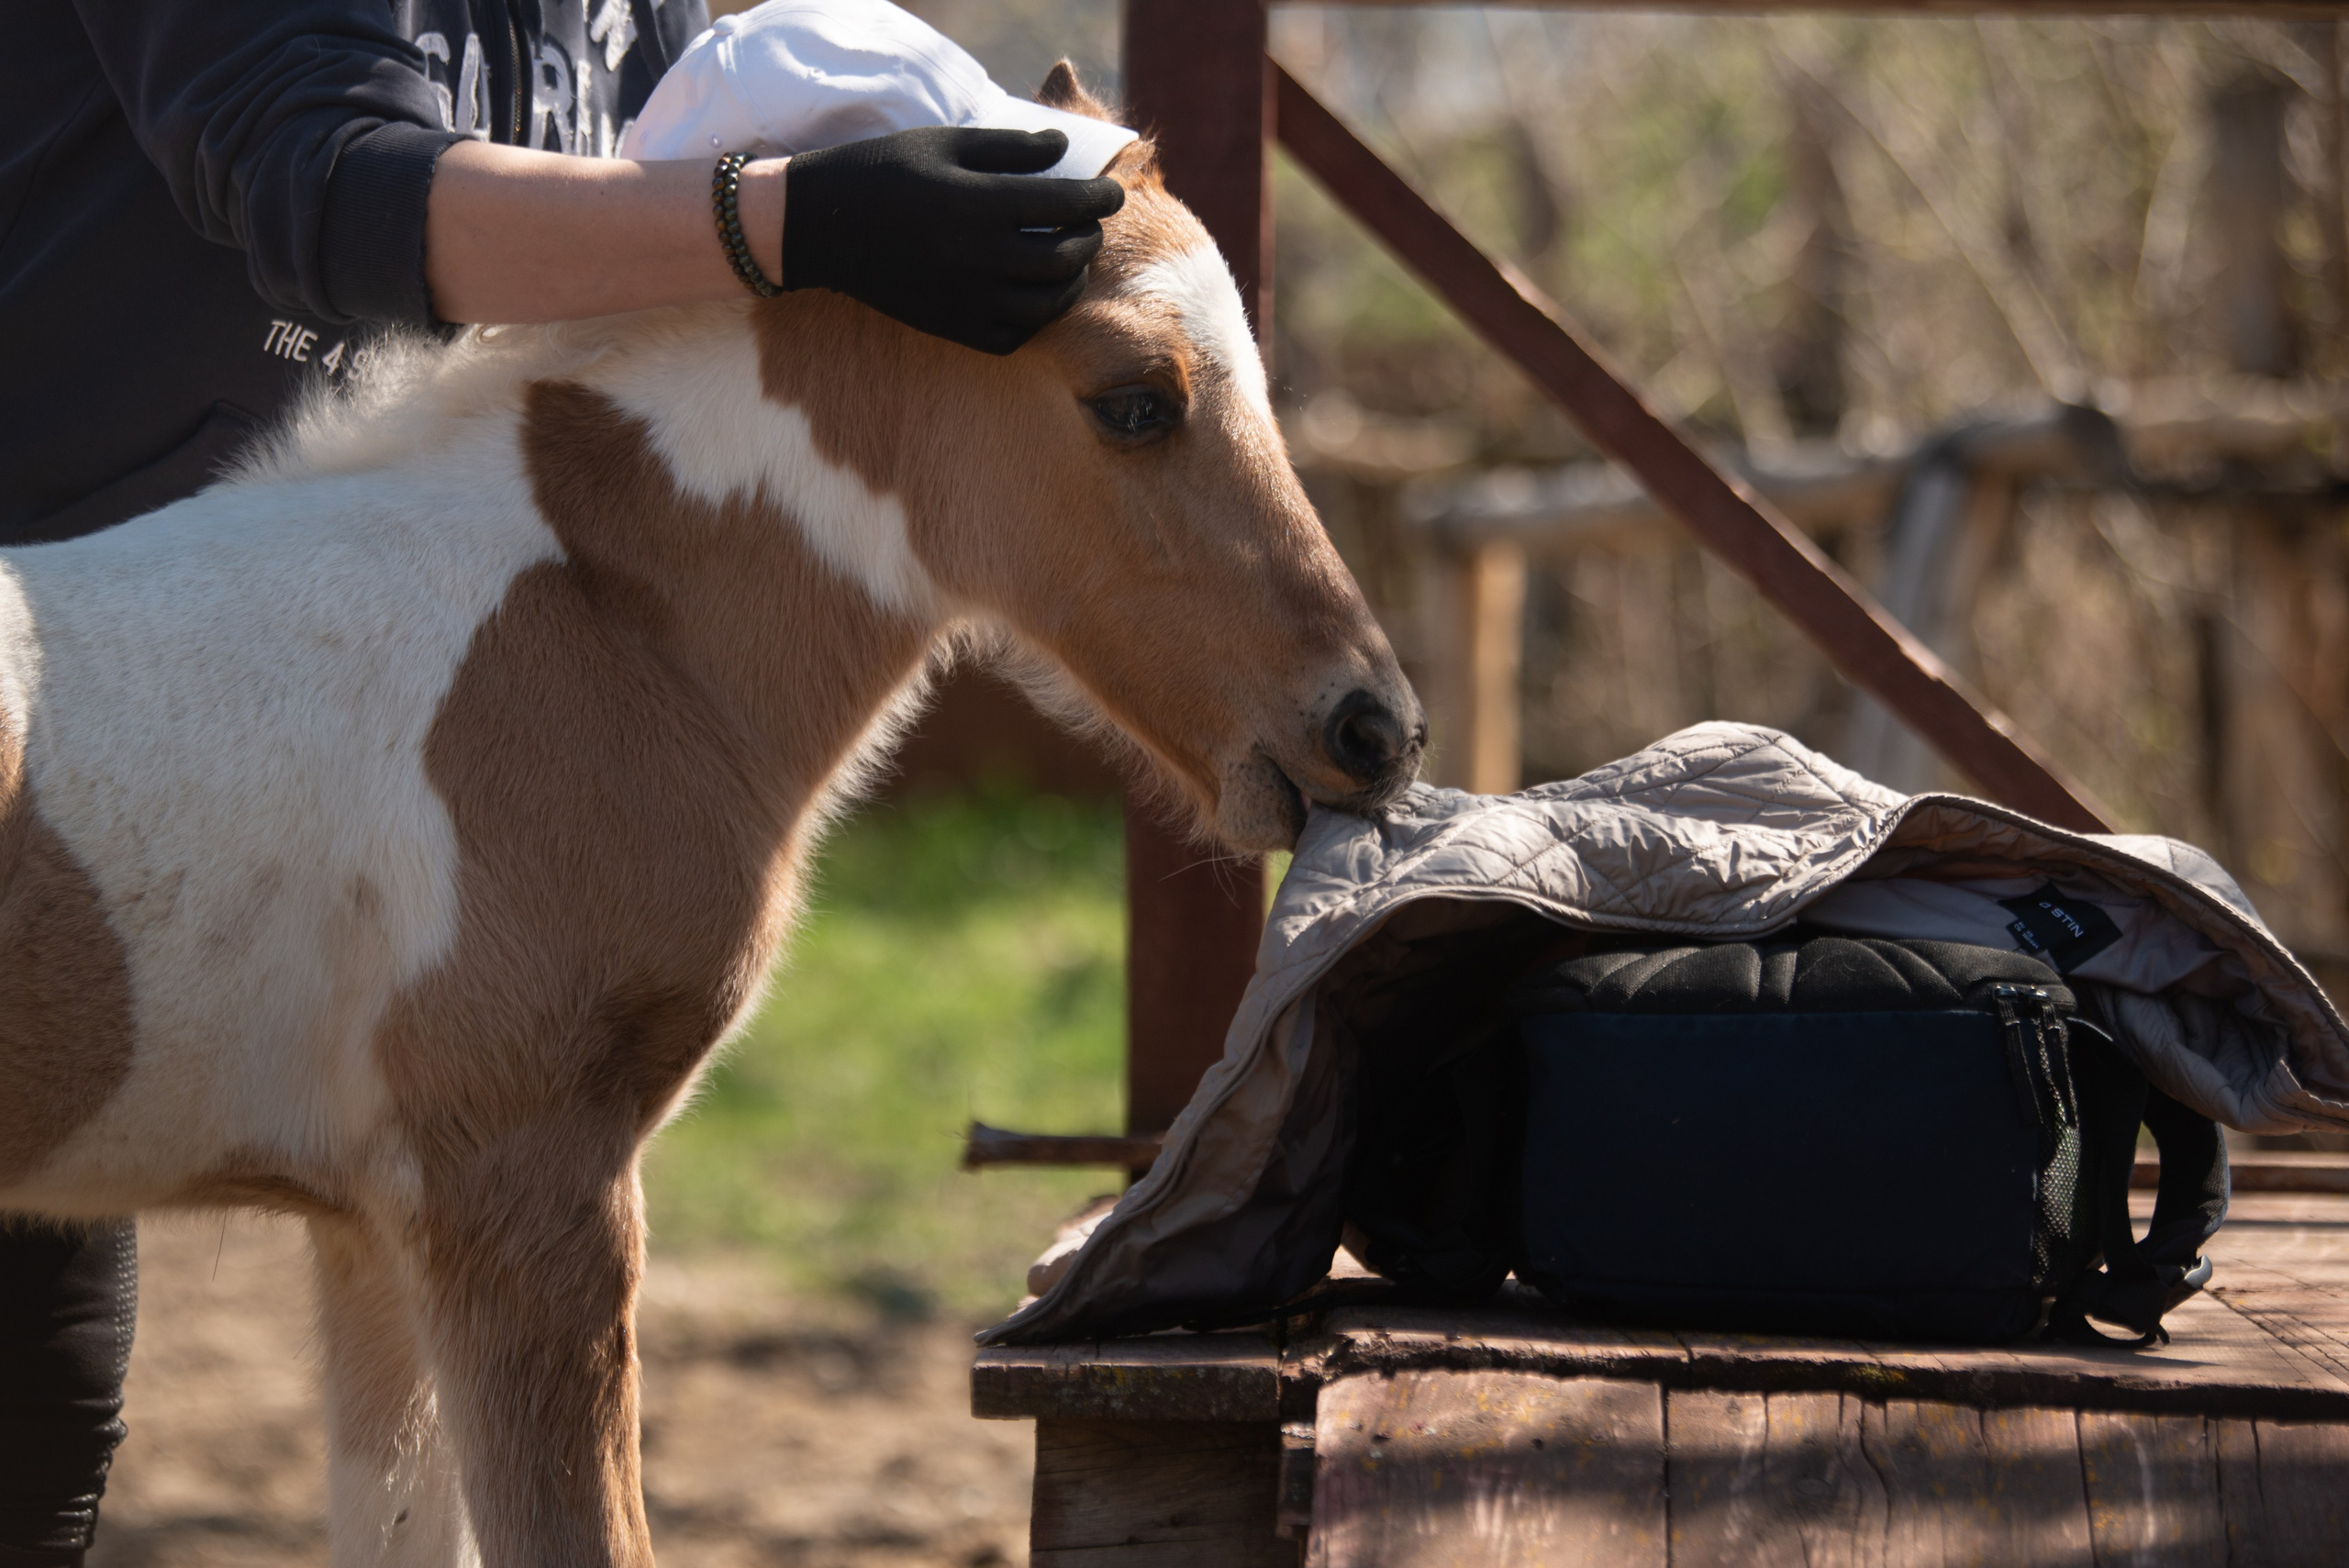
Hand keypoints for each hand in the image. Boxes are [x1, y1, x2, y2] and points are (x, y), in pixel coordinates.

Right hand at [781, 127, 1126, 355]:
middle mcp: (977, 255)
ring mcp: (964, 298)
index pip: (1065, 204)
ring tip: (1072, 263)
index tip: (1113, 193)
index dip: (1100, 198)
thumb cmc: (888, 170)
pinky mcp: (949, 326)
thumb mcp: (946, 143)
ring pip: (1046, 305)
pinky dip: (1034, 320)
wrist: (825, 224)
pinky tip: (1035, 296)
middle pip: (1064, 258)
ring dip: (1071, 283)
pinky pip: (1012, 337)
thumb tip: (1065, 150)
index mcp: (978, 202)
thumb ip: (1010, 147)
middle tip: (1089, 226)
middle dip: (1088, 239)